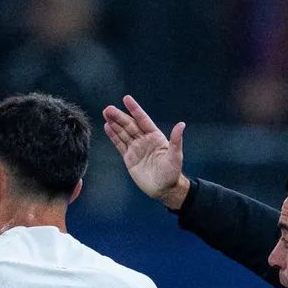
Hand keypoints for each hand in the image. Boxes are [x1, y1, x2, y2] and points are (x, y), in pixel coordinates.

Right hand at [100, 95, 189, 209]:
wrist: (164, 189)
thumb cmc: (172, 172)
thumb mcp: (175, 156)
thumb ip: (176, 140)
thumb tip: (181, 124)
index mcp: (155, 136)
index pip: (143, 119)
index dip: (135, 109)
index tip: (127, 99)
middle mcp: (144, 140)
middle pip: (130, 125)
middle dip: (119, 116)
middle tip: (108, 109)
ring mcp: (136, 148)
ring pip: (123, 133)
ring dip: (114, 123)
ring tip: (105, 114)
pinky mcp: (129, 158)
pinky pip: (120, 144)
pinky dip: (113, 136)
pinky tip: (107, 127)